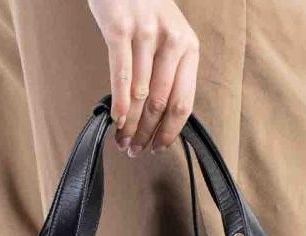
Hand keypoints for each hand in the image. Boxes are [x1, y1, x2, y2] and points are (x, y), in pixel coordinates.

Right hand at [88, 0, 198, 155]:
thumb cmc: (144, 8)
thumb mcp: (168, 37)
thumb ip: (169, 72)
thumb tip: (160, 119)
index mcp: (189, 48)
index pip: (183, 103)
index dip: (170, 132)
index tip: (158, 149)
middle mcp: (172, 41)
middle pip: (161, 104)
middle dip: (147, 134)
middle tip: (135, 151)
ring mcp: (145, 34)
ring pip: (140, 95)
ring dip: (130, 125)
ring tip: (122, 142)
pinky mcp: (119, 28)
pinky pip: (120, 75)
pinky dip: (118, 103)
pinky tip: (116, 121)